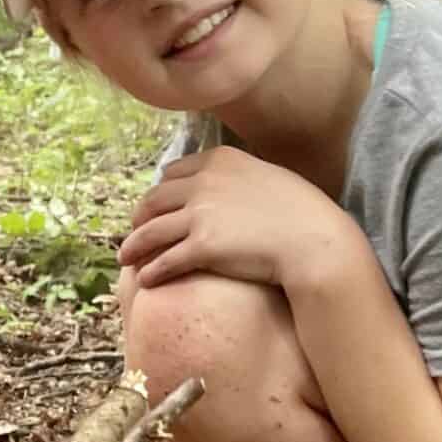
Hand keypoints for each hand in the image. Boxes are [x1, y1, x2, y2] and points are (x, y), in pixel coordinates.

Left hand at [116, 147, 354, 289]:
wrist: (314, 241)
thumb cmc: (302, 213)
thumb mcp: (268, 177)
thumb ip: (242, 177)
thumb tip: (233, 185)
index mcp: (220, 160)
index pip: (173, 172)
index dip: (160, 191)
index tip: (155, 206)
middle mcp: (204, 182)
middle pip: (155, 199)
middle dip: (140, 217)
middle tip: (134, 232)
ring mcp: (200, 214)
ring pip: (151, 231)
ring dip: (134, 246)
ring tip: (127, 258)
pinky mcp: (201, 247)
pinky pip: (165, 260)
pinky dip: (152, 271)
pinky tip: (147, 281)